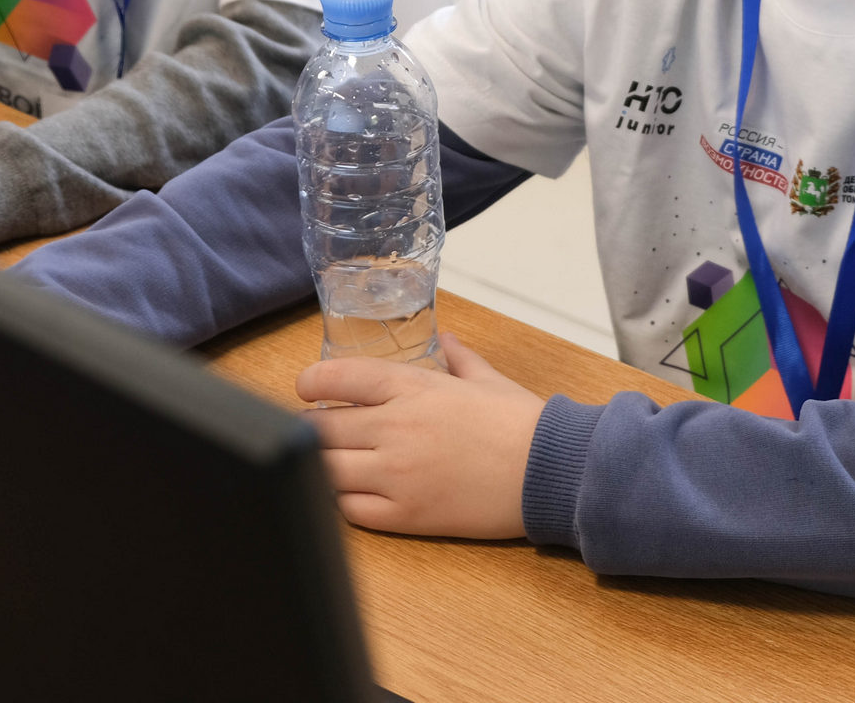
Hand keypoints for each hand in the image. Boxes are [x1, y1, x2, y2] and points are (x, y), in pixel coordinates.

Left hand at [297, 335, 545, 538]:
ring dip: (317, 465)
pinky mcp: (406, 515)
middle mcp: (395, 427)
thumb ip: (459, 357)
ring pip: (326, 470)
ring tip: (322, 463)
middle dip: (306, 428)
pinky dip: (339, 501)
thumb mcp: (487, 379)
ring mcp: (396, 474)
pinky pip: (350, 510)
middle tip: (309, 430)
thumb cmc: (521, 422)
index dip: (312, 381)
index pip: (339, 377)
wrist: (549, 471)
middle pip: (320, 428)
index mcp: (412, 387)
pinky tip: (347, 494)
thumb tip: (447, 339)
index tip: (305, 387)